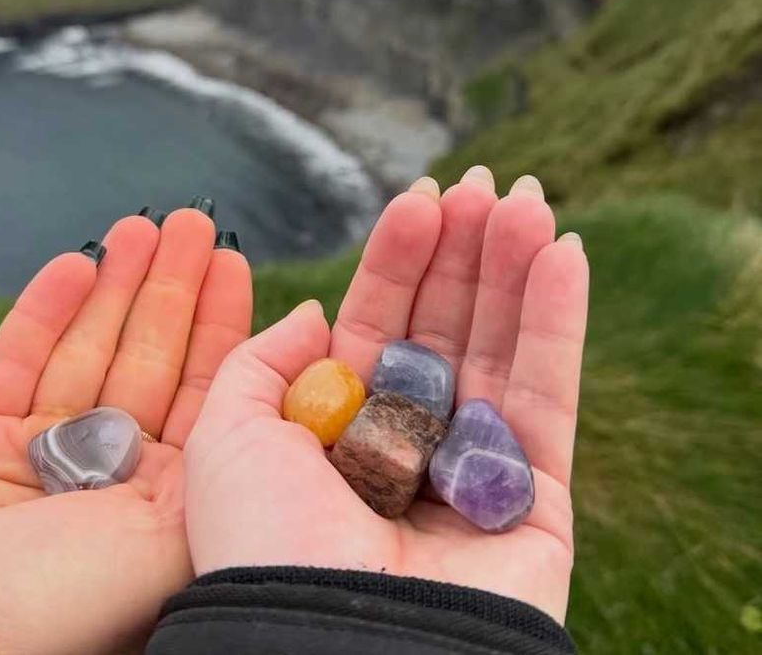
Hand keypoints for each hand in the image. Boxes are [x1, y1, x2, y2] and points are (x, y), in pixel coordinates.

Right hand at [0, 208, 251, 654]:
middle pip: (145, 359)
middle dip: (168, 289)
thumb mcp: (176, 533)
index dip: (217, 321)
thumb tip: (301, 347)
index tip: (230, 260)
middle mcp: (103, 476)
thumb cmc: (59, 606)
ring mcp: (35, 457)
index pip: (201, 391)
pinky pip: (15, 363)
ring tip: (138, 226)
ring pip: (85, 351)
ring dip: (113, 287)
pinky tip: (73, 266)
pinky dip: (42, 314)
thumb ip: (235, 438)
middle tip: (189, 223)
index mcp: (159, 501)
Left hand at [184, 169, 588, 622]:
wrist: (323, 645)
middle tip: (483, 184)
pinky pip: (549, 397)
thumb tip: (318, 314)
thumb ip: (266, 360)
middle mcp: (408, 441)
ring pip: (501, 348)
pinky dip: (560, 324)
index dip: (400, 257)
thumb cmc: (259, 540)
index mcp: (341, 424)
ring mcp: (471, 466)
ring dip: (516, 269)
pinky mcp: (533, 498)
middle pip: (445, 324)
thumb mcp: (228, 429)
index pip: (379, 320)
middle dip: (464, 252)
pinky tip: (564, 254)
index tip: (420, 195)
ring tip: (528, 199)